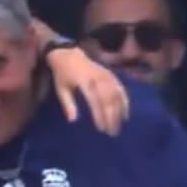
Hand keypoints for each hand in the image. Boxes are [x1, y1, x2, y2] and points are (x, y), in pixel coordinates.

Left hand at [32, 19, 129, 136]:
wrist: (68, 53)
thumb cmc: (63, 74)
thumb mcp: (61, 89)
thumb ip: (68, 104)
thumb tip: (73, 121)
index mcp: (84, 81)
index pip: (95, 101)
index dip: (99, 115)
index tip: (101, 129)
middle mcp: (98, 78)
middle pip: (109, 99)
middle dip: (112, 117)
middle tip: (112, 132)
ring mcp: (106, 75)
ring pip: (117, 95)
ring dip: (119, 112)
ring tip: (119, 126)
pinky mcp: (111, 75)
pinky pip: (121, 89)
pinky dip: (125, 102)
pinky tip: (125, 114)